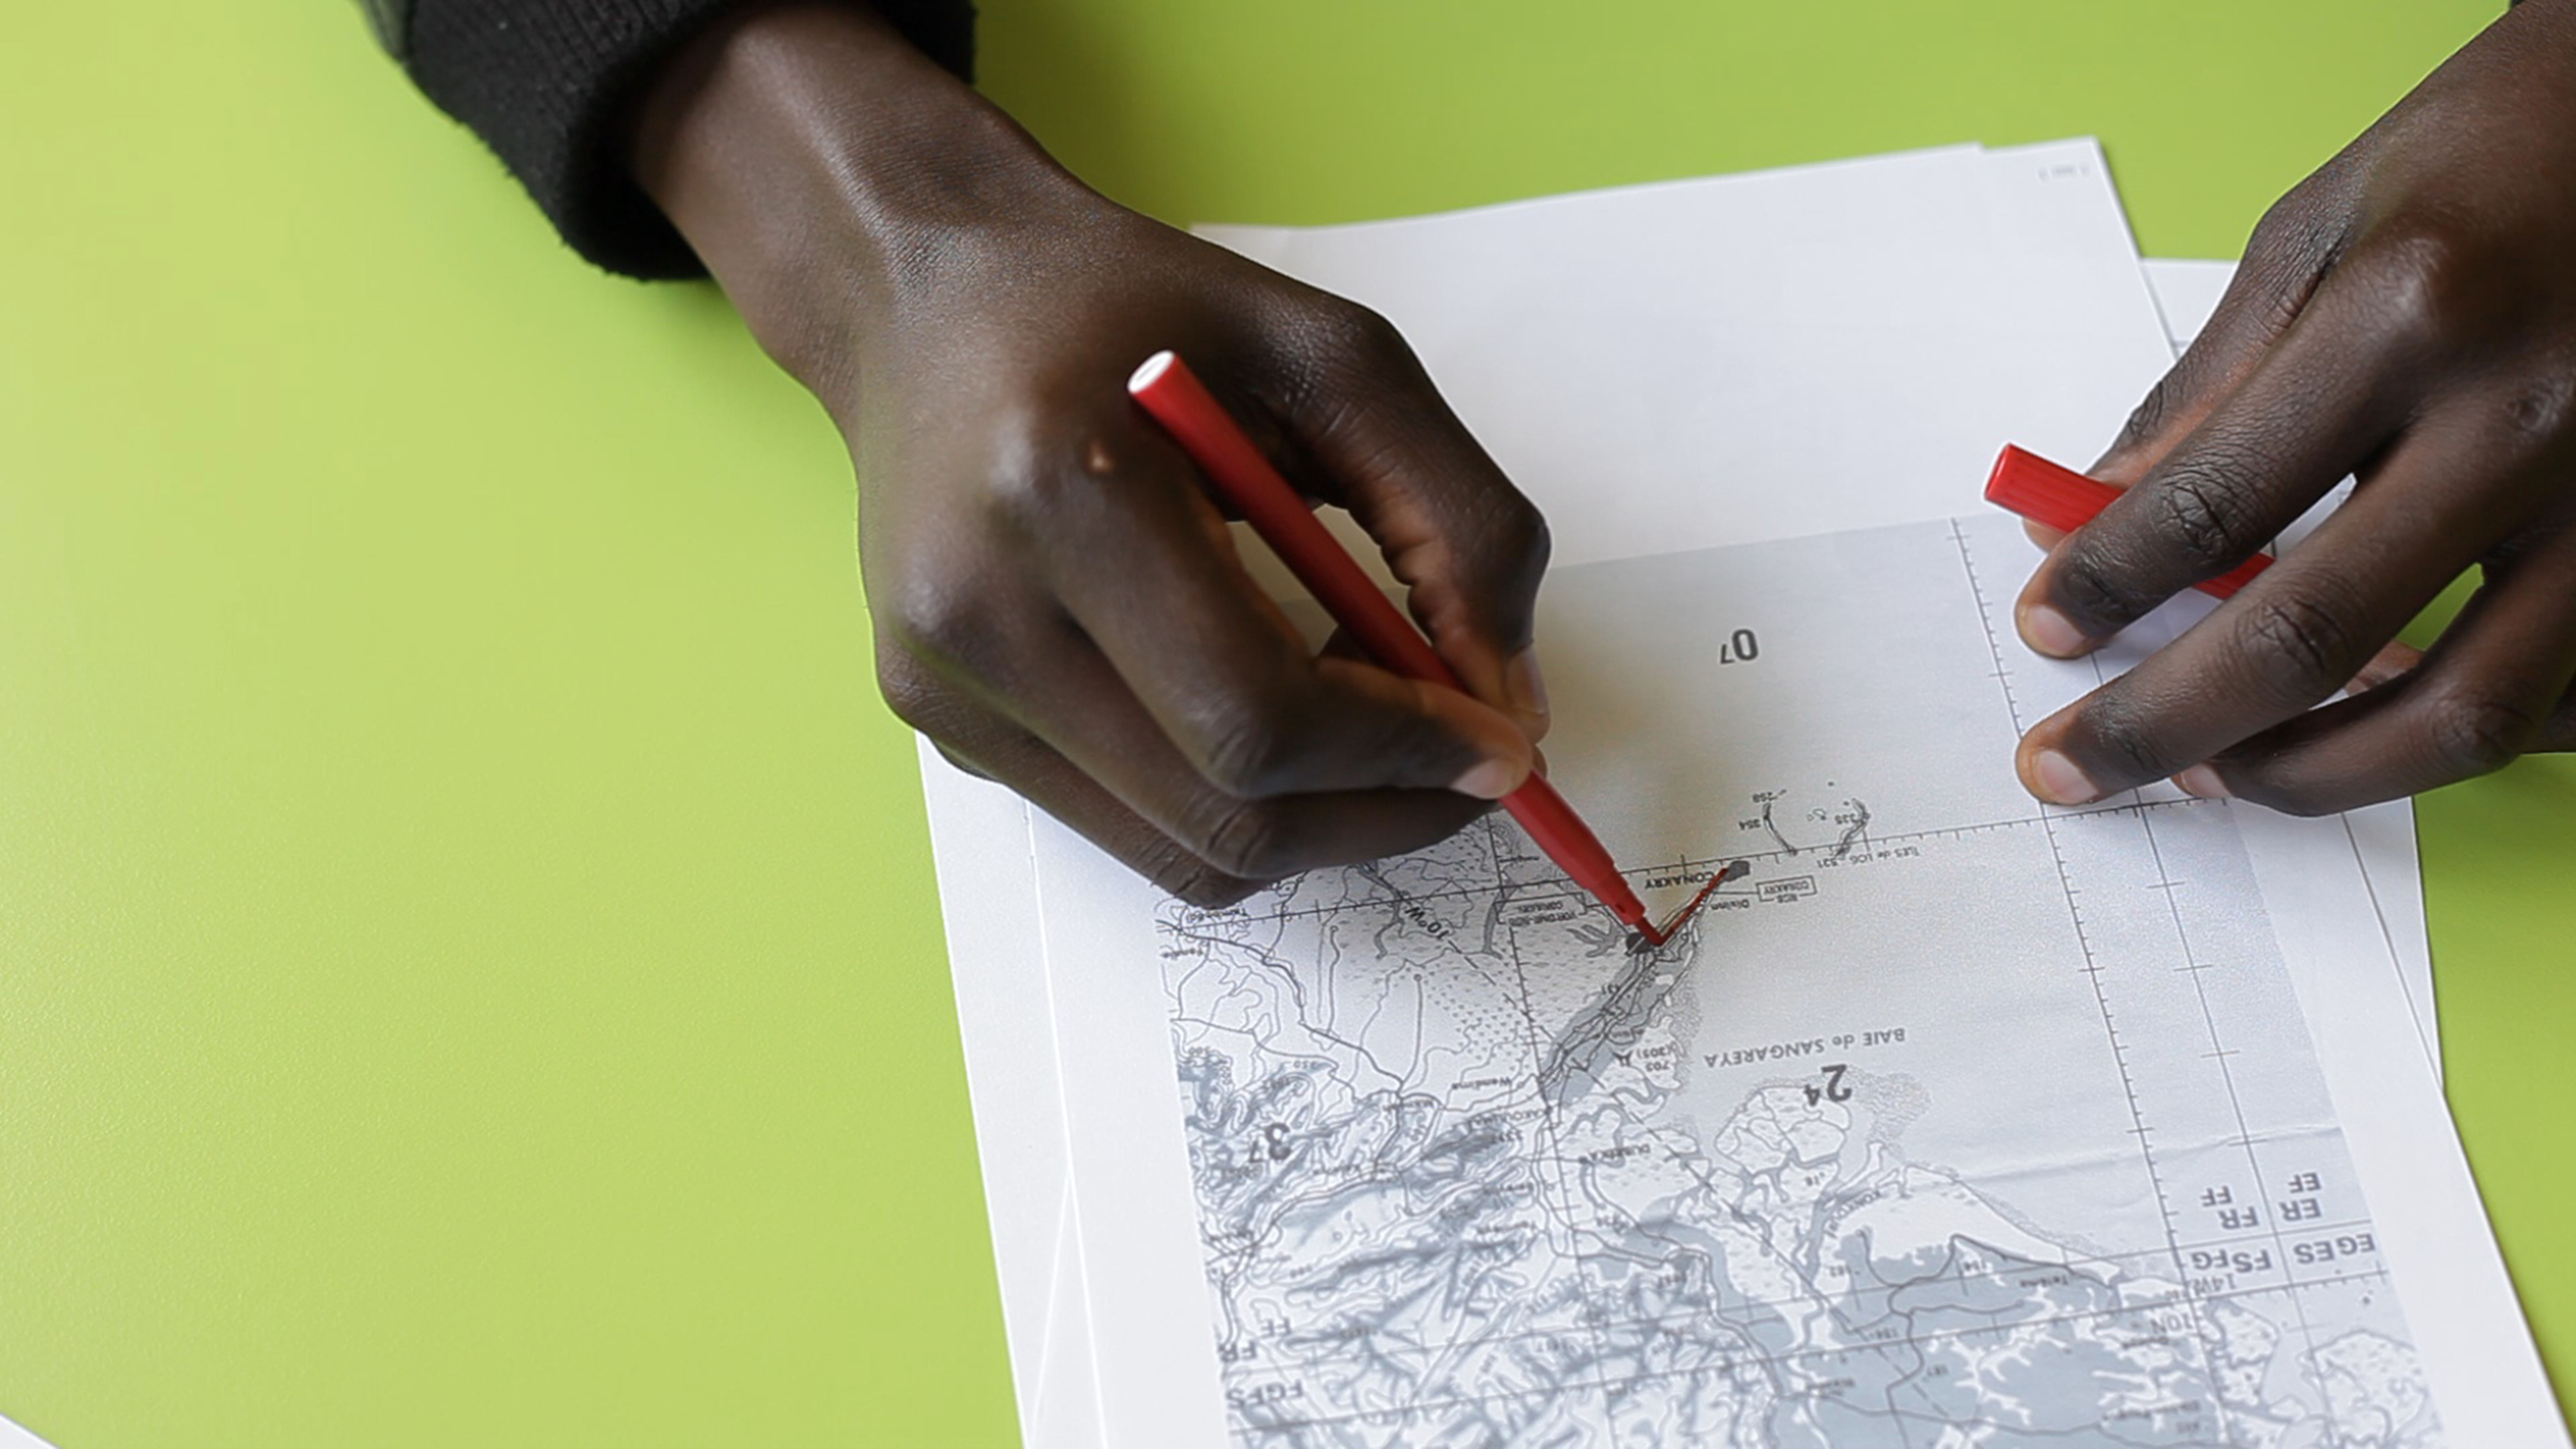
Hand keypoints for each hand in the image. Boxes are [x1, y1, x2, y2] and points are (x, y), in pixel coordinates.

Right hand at [631, 3, 1549, 902]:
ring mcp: (943, 683)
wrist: (926, 289)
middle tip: (1467, 768)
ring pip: (1184, 852)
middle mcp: (977, 610)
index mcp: (1062, 489)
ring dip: (1316, 822)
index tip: (1504, 743)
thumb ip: (1456, 522)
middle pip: (1226, 816)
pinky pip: (1127, 825)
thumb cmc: (1131, 306)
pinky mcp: (937, 719)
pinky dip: (1230, 799)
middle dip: (1380, 813)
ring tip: (1374, 735)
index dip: (1404, 753)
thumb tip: (1509, 703)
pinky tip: (1264, 711)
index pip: (1260, 718)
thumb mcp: (1335, 358)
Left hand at [2010, 0, 2575, 813]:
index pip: (2212, 504)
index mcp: (2411, 316)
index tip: (2045, 629)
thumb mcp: (2321, 235)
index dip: (2107, 585)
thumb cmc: (2495, 150)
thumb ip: (2208, 394)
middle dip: (2165, 725)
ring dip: (2314, 773)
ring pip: (2462, 714)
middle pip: (2312, 636)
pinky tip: (2373, 732)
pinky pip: (2562, 700)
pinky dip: (2457, 735)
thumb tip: (2094, 520)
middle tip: (2071, 766)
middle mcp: (2525, 417)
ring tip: (2213, 778)